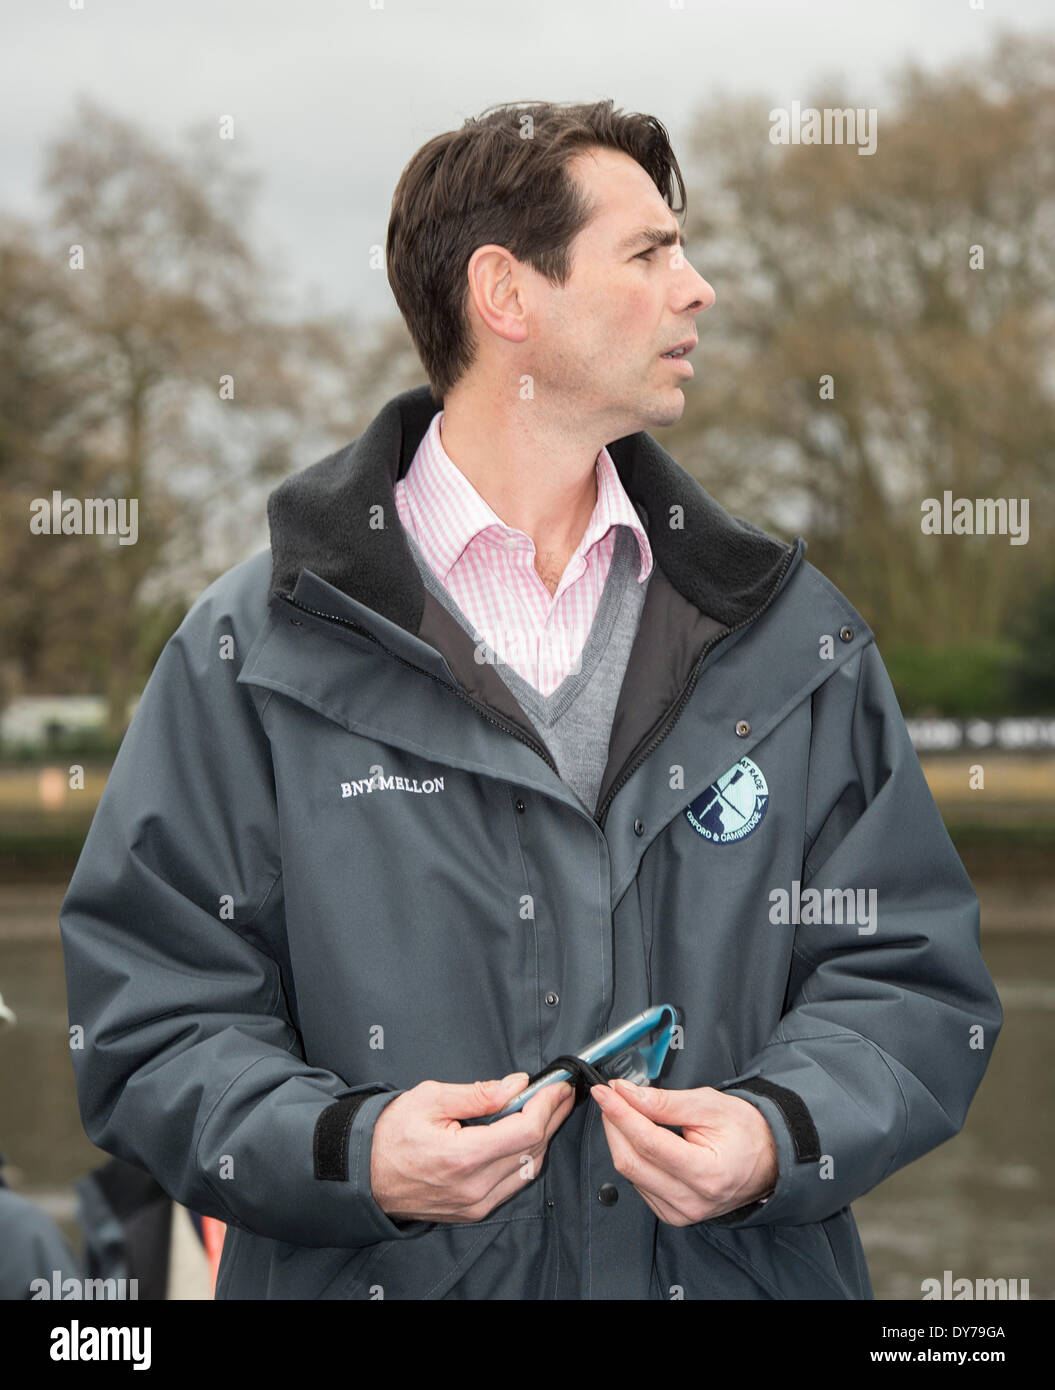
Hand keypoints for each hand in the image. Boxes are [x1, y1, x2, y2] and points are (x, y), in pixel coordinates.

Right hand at [370, 1072, 574, 1222]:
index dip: (546, 1105)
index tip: (556, 1085)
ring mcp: (475, 1204)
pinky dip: (526, 1158)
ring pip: (529, 1170)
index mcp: (462, 1157)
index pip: (526, 1131)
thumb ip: (478, 1093)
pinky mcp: (474, 1211)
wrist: (365, 1174)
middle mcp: (474, 1187)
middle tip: (559, 1093)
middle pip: (534, 1150)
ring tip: (547, 1110)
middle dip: (551, 1117)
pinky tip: (527, 1136)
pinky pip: (514, 1184)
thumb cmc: (391, 1134)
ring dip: (543, 1138)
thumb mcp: (430, 1098)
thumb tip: (516, 1085)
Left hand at [590, 1080, 778, 1224]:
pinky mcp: (673, 1214)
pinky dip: (633, 1157)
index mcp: (706, 1174)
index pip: (648, 1143)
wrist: (770, 1160)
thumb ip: (665, 1103)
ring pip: (630, 1175)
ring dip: (620, 1139)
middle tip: (611, 1096)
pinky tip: (639, 1137)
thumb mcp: (709, 1105)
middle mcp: (691, 1201)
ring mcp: (681, 1212)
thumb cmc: (746, 1131)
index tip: (605, 1091)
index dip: (621, 1113)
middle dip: (614, 1124)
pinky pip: (639, 1185)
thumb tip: (627, 1094)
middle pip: (632, 1162)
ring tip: (626, 1112)